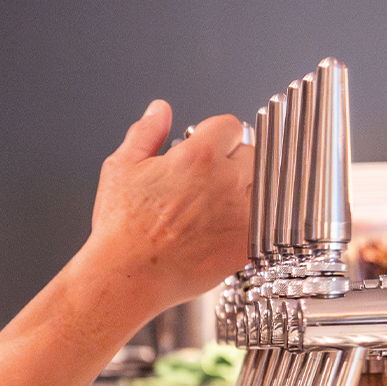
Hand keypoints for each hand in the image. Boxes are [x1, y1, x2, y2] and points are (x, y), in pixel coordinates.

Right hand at [77, 100, 252, 323]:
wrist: (128, 275)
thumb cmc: (121, 228)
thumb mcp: (122, 167)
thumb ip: (145, 133)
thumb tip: (159, 110)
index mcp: (199, 156)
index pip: (230, 125)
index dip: (215, 136)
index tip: (205, 149)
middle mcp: (226, 182)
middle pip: (252, 154)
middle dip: (233, 161)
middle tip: (210, 179)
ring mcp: (241, 215)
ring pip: (263, 188)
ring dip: (247, 190)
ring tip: (219, 204)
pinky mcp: (246, 245)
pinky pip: (265, 223)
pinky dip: (252, 222)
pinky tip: (225, 229)